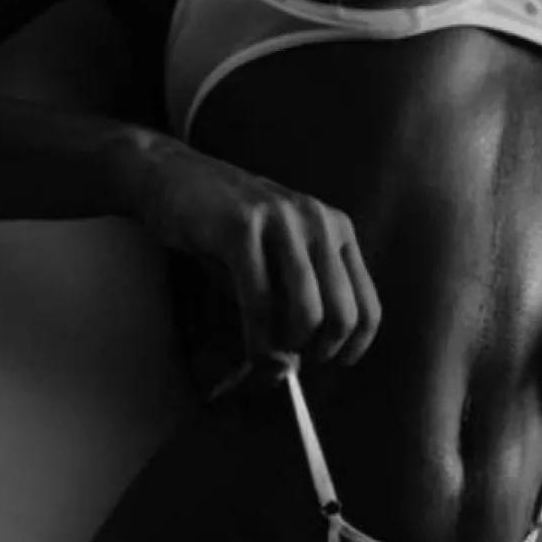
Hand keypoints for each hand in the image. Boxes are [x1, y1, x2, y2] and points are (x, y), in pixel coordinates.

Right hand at [118, 132, 380, 368]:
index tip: (333, 363)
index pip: (369, 305)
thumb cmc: (225, 229)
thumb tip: (293, 365)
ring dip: (286, 349)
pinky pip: (260, 302)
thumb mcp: (273, 261)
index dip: (355, 345)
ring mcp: (283, 221)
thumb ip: (293, 303)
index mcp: (338, 229)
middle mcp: (320, 221)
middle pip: (343, 315)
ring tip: (266, 354)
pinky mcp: (243, 227)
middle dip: (319, 352)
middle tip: (291, 361)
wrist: (173, 175)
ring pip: (307, 313)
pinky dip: (257, 340)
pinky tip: (250, 352)